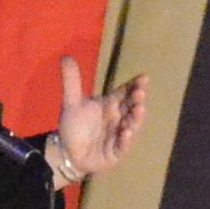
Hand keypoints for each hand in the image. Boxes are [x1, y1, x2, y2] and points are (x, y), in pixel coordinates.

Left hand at [49, 56, 147, 180]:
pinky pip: (122, 145)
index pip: (125, 92)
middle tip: (141, 92)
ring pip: (131, 125)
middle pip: (131, 107)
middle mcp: (118, 118)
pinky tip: (126, 132)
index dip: (134, 85)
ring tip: (139, 109)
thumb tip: (65, 56)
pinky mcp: (114, 152)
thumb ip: (71, 80)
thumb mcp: (71, 102)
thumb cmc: (75, 126)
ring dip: (136, 118)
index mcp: (110, 105)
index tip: (144, 77)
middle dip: (137, 100)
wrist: (66, 152)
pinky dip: (125, 139)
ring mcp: (118, 135)